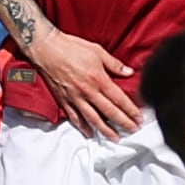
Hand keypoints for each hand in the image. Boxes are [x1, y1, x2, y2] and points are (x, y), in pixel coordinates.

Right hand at [21, 24, 140, 139]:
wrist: (46, 48)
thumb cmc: (70, 47)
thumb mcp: (97, 50)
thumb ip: (114, 64)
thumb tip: (128, 72)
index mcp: (98, 79)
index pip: (119, 99)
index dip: (130, 110)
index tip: (138, 117)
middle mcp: (88, 91)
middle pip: (109, 112)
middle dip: (123, 123)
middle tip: (133, 130)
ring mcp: (75, 98)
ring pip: (93, 119)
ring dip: (106, 130)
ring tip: (115, 137)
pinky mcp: (64, 100)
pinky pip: (75, 117)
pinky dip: (83, 127)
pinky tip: (90, 133)